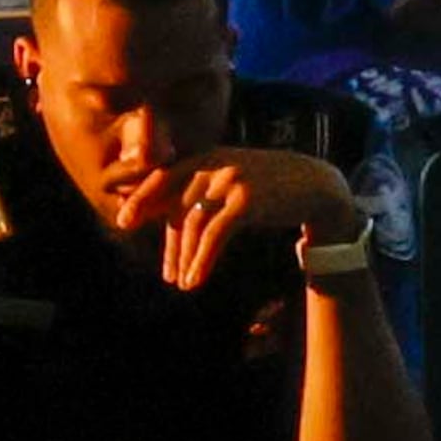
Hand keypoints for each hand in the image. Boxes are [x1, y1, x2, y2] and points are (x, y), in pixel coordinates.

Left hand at [108, 147, 359, 290]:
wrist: (316, 185)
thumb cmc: (271, 188)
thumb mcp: (233, 180)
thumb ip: (203, 190)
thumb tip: (169, 215)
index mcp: (207, 157)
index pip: (164, 177)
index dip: (142, 199)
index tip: (124, 222)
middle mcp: (214, 165)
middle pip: (177, 208)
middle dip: (169, 245)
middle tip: (167, 274)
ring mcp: (230, 181)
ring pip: (193, 225)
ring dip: (185, 259)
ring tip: (183, 283)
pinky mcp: (246, 201)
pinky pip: (214, 236)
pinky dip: (202, 261)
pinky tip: (196, 279)